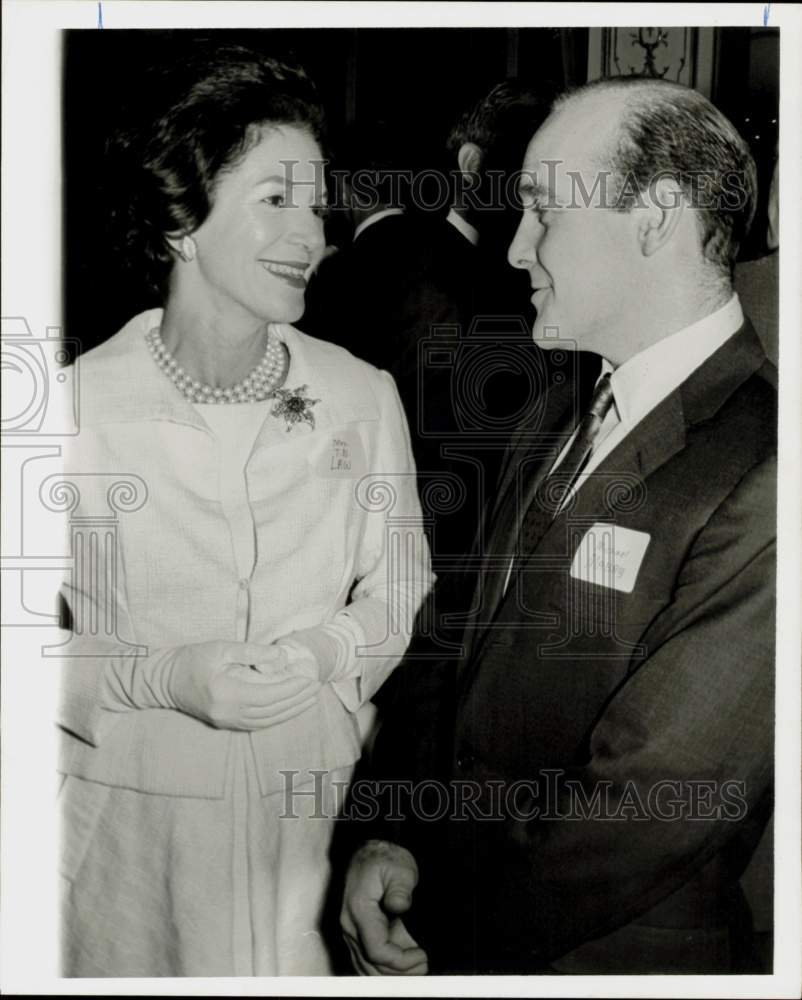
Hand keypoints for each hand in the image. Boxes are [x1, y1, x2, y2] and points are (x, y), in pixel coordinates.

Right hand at [165, 640, 320, 730]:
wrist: (164, 680)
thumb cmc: (192, 659)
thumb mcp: (221, 647)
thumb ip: (252, 652)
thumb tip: (281, 656)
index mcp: (227, 693)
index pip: (269, 694)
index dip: (292, 687)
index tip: (309, 677)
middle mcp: (229, 713)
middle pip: (272, 710)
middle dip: (298, 699)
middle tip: (317, 686)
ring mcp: (227, 722)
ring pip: (268, 720)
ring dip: (292, 710)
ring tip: (310, 697)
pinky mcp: (227, 724)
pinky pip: (259, 723)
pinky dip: (278, 716)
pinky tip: (290, 707)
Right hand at [341, 840, 428, 974]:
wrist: (369, 853)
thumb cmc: (384, 859)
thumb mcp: (399, 867)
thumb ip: (400, 888)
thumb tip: (399, 906)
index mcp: (360, 909)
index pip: (376, 949)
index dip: (400, 961)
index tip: (421, 955)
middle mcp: (350, 925)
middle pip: (371, 964)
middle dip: (399, 972)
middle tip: (425, 965)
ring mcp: (352, 932)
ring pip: (367, 967)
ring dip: (392, 975)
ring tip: (418, 968)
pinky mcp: (358, 934)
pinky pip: (366, 961)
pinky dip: (384, 970)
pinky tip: (404, 969)